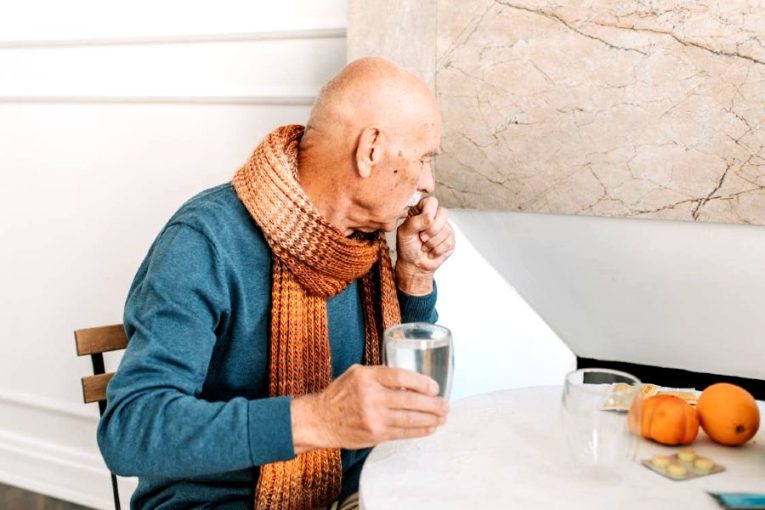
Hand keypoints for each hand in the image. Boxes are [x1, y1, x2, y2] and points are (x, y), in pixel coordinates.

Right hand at [290, 364, 448, 451]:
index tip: (434, 387)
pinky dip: (419, 431)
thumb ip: (381, 375)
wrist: (320, 420)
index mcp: (368, 377)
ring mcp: (374, 417)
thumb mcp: (357, 374)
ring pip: (410, 418)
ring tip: (442, 417)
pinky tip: (429, 428)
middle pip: (410, 399)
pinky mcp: (375, 434)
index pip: (401, 377)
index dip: (422, 382)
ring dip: (430, 418)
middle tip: (445, 405)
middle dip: (433, 404)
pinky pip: (403, 433)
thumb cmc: (340, 394)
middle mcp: (371, 396)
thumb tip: (409, 380)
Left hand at [395, 196, 454, 294]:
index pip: (431, 201)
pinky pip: (449, 242)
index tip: (421, 226)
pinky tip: (431, 251)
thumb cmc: (407, 247)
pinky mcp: (451, 239)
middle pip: (443, 213)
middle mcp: (435, 217)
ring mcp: (444, 227)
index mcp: (422, 211)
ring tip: (424, 246)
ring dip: (432, 243)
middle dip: (432, 229)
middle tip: (422, 238)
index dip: (428, 213)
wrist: (414, 265)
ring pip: (446, 230)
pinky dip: (437, 250)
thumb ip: (415, 222)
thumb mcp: (404, 232)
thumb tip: (430, 218)